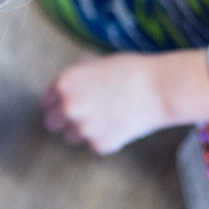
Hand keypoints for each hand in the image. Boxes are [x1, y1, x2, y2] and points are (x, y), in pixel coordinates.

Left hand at [41, 50, 208, 153]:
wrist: (160, 88)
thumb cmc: (133, 71)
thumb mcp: (98, 63)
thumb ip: (79, 76)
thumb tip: (69, 86)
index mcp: (64, 83)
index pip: (47, 101)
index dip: (57, 103)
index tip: (65, 105)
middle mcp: (68, 107)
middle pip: (51, 123)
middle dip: (63, 121)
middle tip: (81, 116)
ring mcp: (83, 128)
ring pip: (71, 137)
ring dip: (83, 131)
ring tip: (107, 118)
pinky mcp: (99, 145)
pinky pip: (95, 144)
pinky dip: (105, 138)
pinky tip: (121, 124)